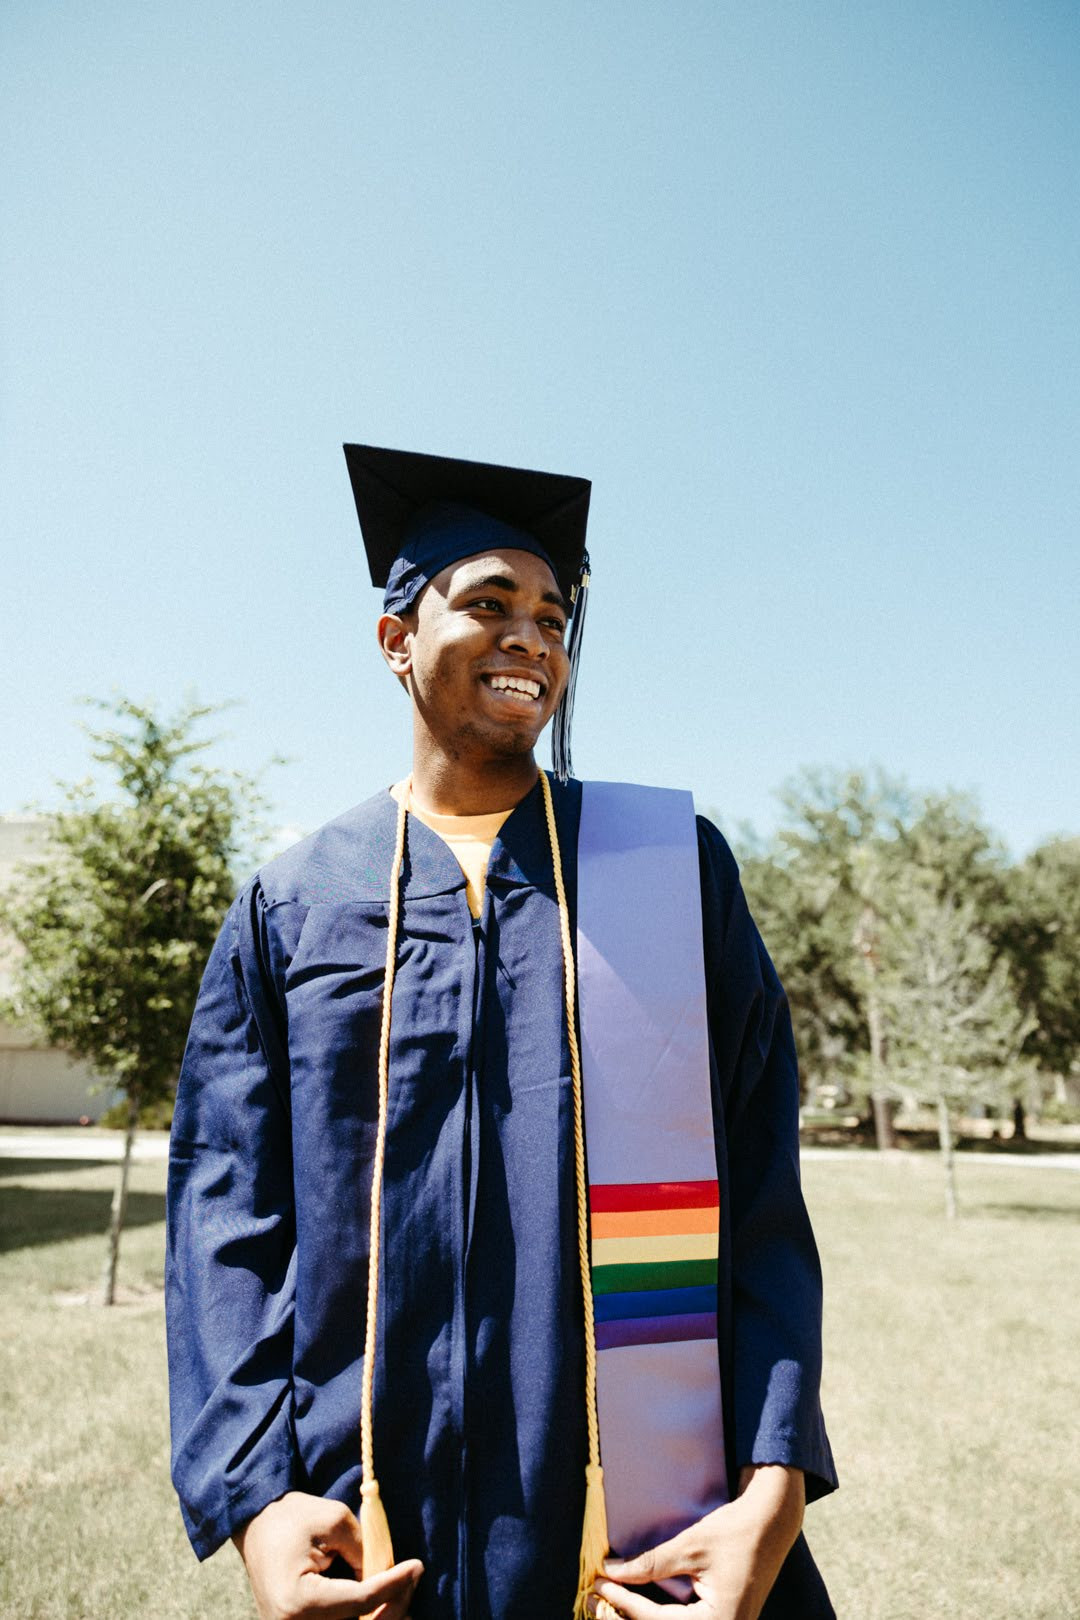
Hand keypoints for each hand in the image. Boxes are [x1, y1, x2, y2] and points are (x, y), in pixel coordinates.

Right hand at [233, 1491, 423, 1619]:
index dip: (393, 1585)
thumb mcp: (334, 1519)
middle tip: (412, 1577)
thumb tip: (387, 1574)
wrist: (254, 1524)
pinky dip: (363, 1614)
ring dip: (380, 1612)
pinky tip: (383, 1601)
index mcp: (299, 1601)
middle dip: (391, 1605)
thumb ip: (363, 1549)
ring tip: (402, 1589)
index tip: (417, 1566)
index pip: (359, 1600)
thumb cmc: (291, 1516)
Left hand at [590, 1465, 804, 1619]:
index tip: (599, 1584)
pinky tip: (637, 1602)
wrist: (773, 1523)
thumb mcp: (690, 1546)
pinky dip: (658, 1614)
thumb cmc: (735, 1531)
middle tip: (596, 1599)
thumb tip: (612, 1572)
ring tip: (610, 1600)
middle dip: (627, 1616)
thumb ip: (651, 1564)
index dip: (624, 1602)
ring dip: (641, 1616)